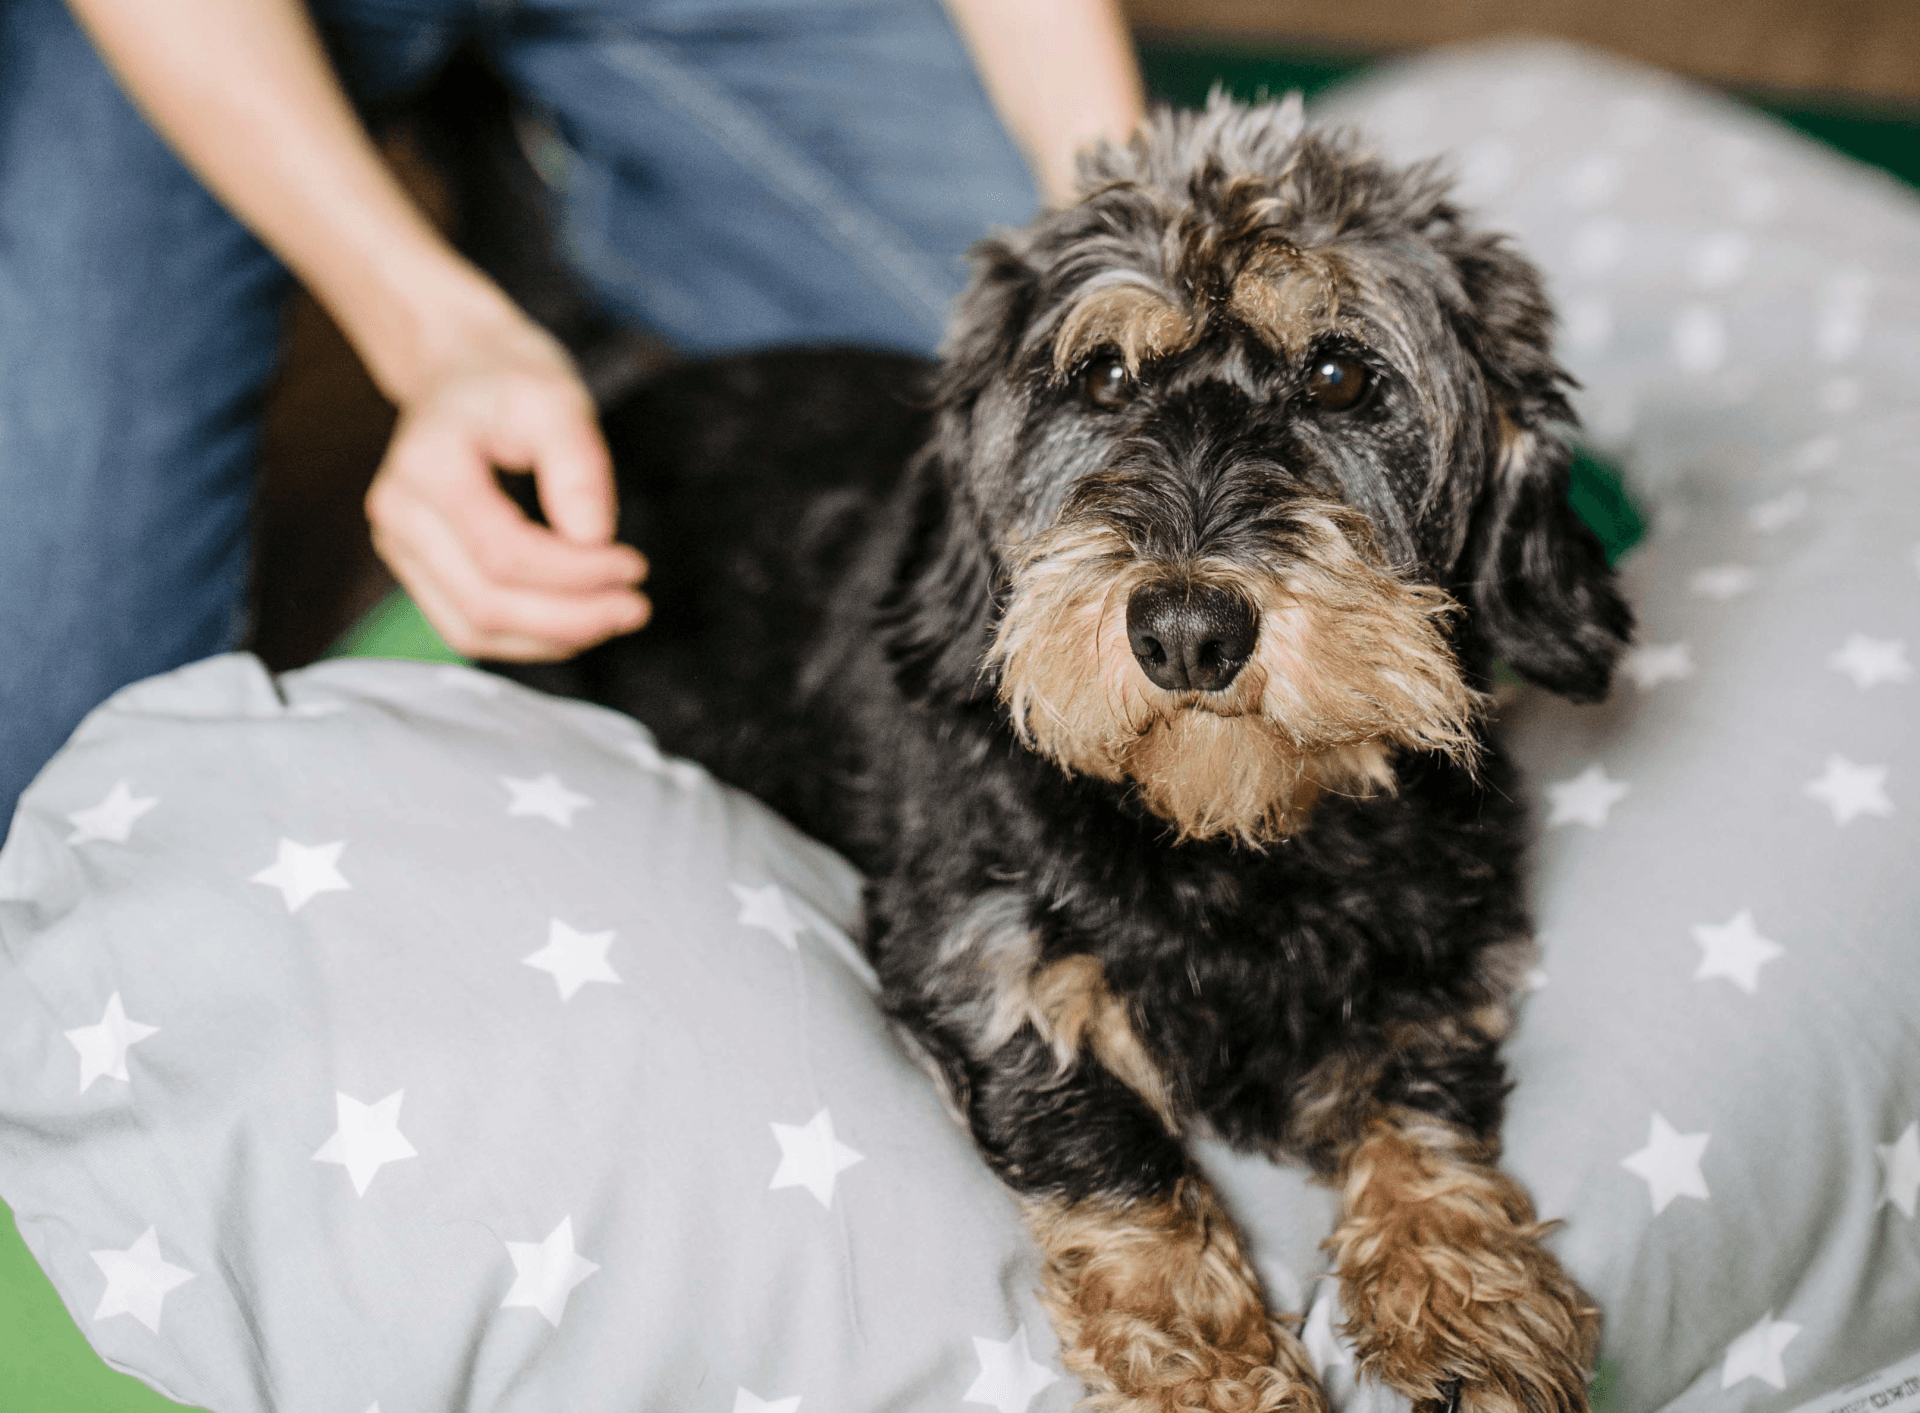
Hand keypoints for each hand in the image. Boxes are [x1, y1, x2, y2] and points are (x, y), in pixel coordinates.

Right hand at [365, 313, 649, 660]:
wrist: (463, 373)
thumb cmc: (509, 382)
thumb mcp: (557, 399)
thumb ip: (578, 466)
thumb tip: (593, 540)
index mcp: (427, 468)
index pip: (505, 554)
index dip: (576, 574)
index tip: (634, 566)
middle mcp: (399, 514)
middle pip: (485, 603)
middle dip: (570, 618)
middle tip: (635, 607)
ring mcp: (400, 547)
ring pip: (472, 630)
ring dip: (551, 639)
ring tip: (612, 618)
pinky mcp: (418, 569)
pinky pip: (467, 627)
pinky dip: (526, 638)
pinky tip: (575, 621)